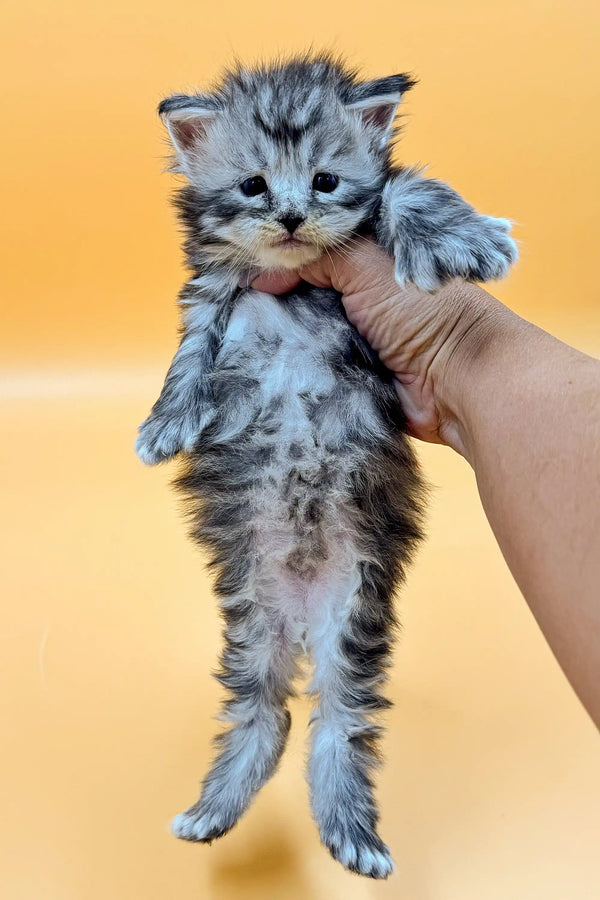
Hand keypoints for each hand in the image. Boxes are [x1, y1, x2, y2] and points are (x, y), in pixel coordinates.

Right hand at [251, 238, 501, 451]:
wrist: (458, 381)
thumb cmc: (424, 310)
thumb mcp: (367, 262)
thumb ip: (316, 258)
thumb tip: (261, 274)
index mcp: (374, 254)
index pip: (317, 242)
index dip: (284, 246)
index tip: (244, 250)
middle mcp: (362, 291)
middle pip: (303, 285)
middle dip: (273, 289)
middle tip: (231, 291)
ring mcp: (355, 332)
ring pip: (302, 325)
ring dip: (276, 328)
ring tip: (236, 321)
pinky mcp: (350, 370)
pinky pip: (309, 363)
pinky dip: (289, 361)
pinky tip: (256, 353)